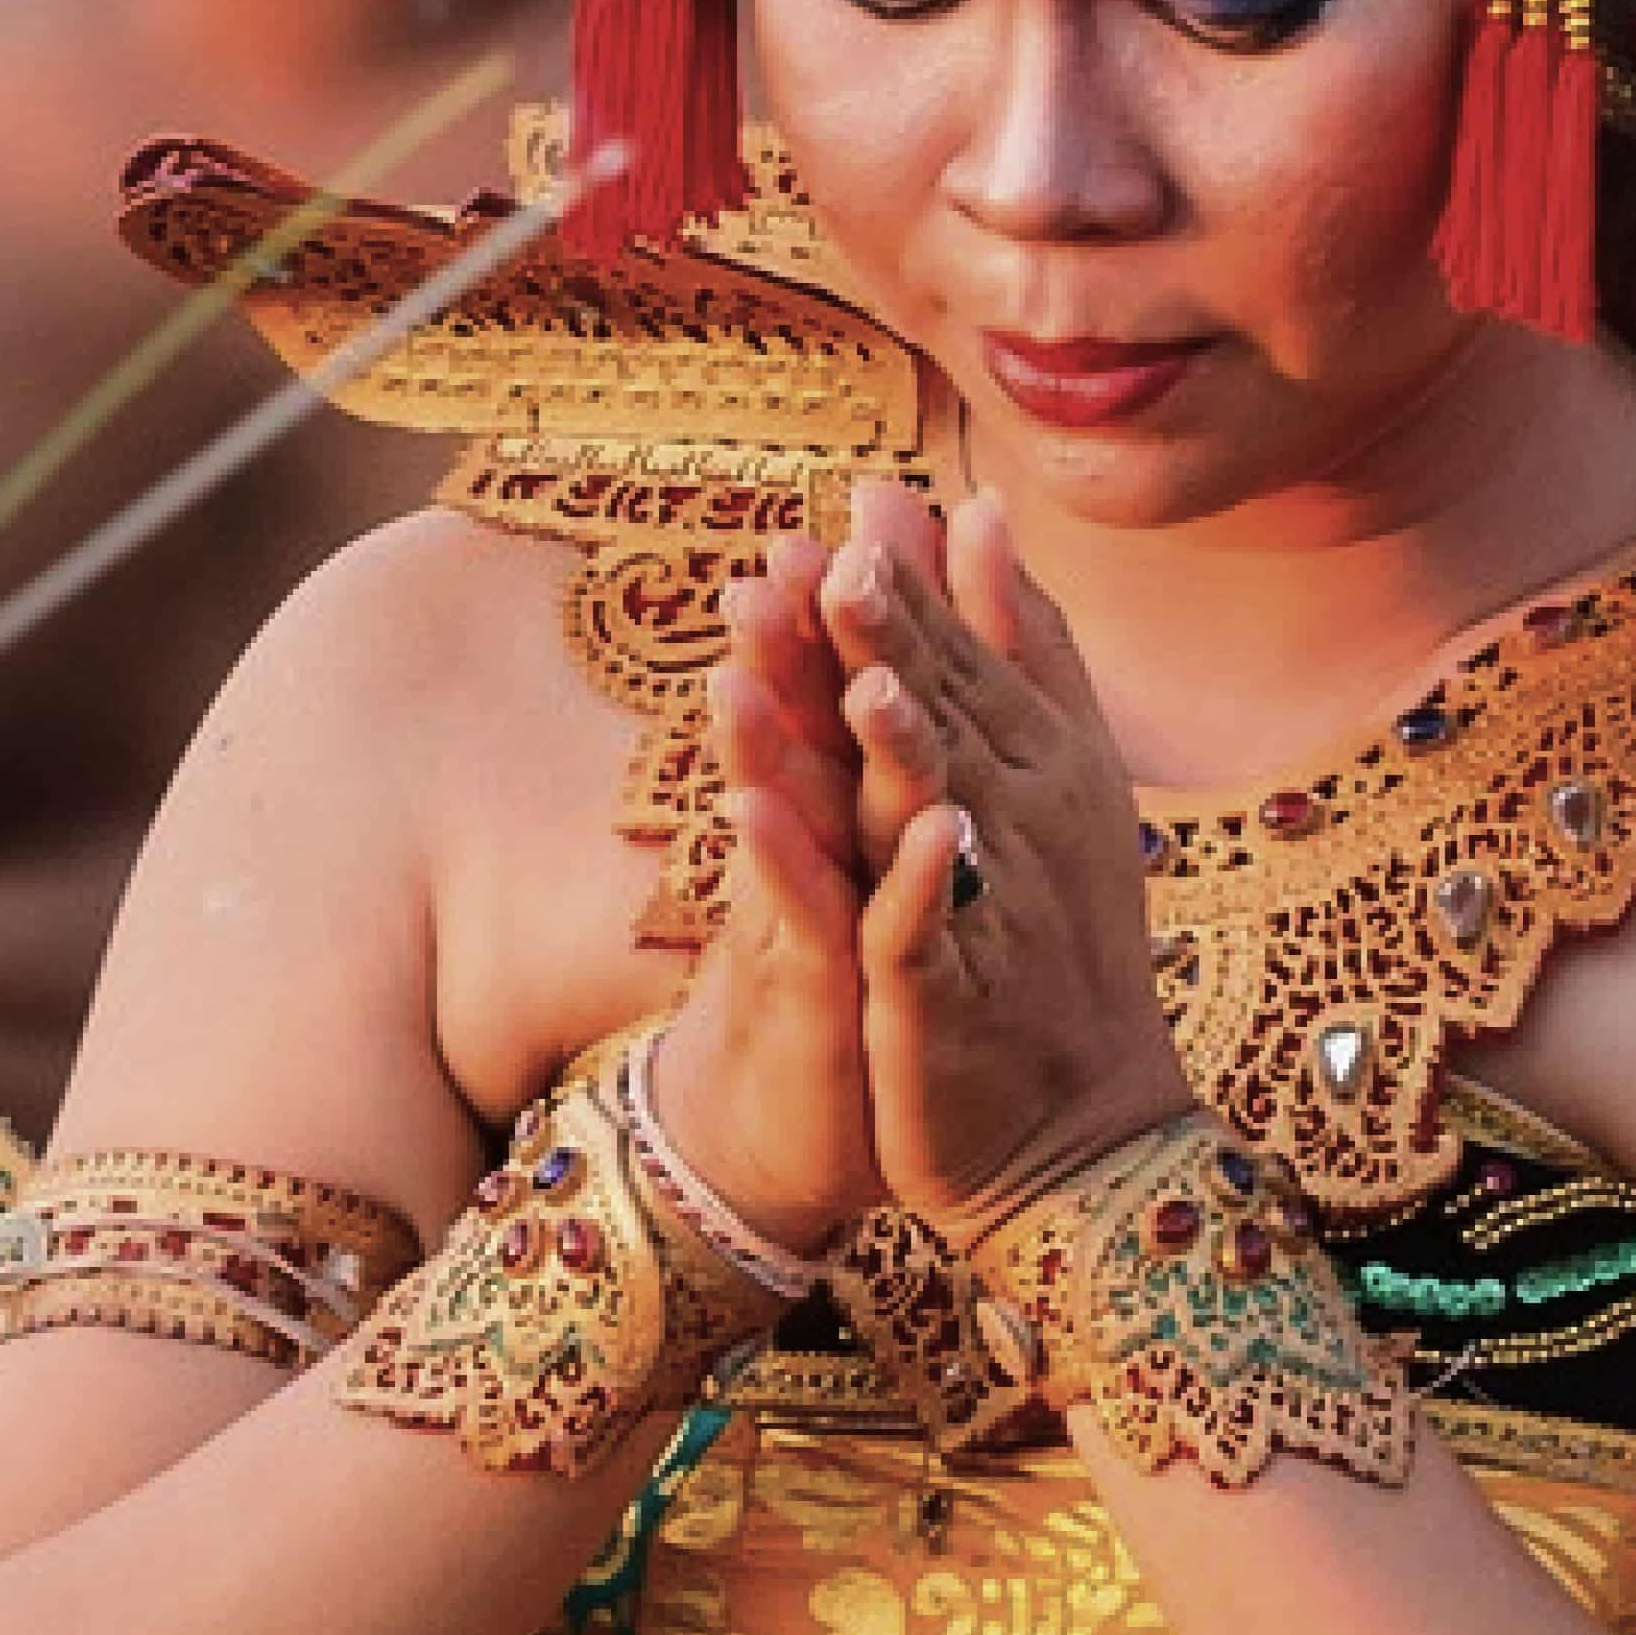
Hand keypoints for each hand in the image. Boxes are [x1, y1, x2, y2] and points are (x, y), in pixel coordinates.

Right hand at [651, 528, 886, 1248]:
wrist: (807, 1134)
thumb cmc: (853, 992)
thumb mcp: (869, 874)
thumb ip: (874, 767)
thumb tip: (894, 657)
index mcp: (840, 812)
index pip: (839, 689)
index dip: (844, 601)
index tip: (863, 500)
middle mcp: (812, 854)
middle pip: (799, 733)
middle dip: (787, 642)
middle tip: (776, 551)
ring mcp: (806, 922)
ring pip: (784, 819)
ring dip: (762, 744)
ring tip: (742, 667)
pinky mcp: (813, 998)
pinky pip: (818, 927)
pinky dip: (825, 871)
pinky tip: (843, 815)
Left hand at [813, 482, 1183, 1231]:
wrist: (1088, 1128)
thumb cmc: (1059, 943)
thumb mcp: (1050, 768)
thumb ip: (1016, 640)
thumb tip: (977, 510)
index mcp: (1036, 763)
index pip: (964, 657)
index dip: (915, 587)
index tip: (865, 496)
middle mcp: (1021, 823)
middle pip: (949, 719)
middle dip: (898, 641)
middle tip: (844, 552)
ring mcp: (990, 910)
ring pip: (939, 814)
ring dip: (902, 748)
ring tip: (860, 682)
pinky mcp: (950, 998)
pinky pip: (916, 934)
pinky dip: (901, 889)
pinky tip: (861, 843)